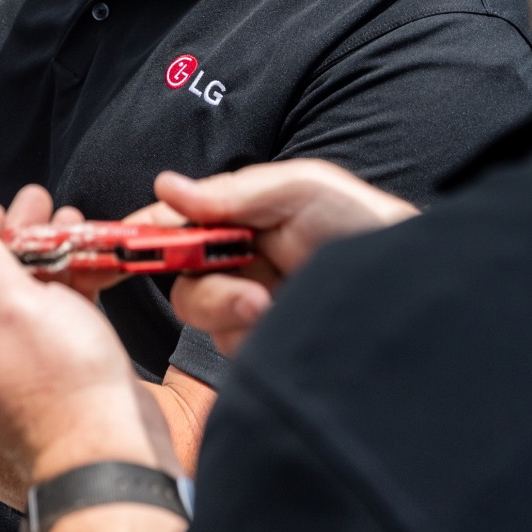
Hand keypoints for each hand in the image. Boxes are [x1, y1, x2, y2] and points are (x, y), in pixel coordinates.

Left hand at [0, 215, 180, 484]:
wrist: (108, 444)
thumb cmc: (59, 386)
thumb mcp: (10, 303)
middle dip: (13, 236)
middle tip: (34, 207)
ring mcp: (12, 365)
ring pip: (21, 293)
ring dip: (44, 252)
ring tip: (65, 222)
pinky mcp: (49, 368)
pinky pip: (50, 314)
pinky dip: (65, 282)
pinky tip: (83, 257)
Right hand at [163, 160, 417, 355]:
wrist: (410, 289)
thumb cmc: (362, 222)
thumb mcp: (300, 189)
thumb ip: (233, 193)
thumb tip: (166, 186)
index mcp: (239, 217)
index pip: (176, 221)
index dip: (144, 230)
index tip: (121, 241)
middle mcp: (238, 261)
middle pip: (180, 274)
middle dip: (205, 280)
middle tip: (246, 287)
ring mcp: (248, 304)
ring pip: (200, 311)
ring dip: (229, 307)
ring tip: (272, 304)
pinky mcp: (261, 344)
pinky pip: (228, 345)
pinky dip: (248, 334)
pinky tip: (284, 324)